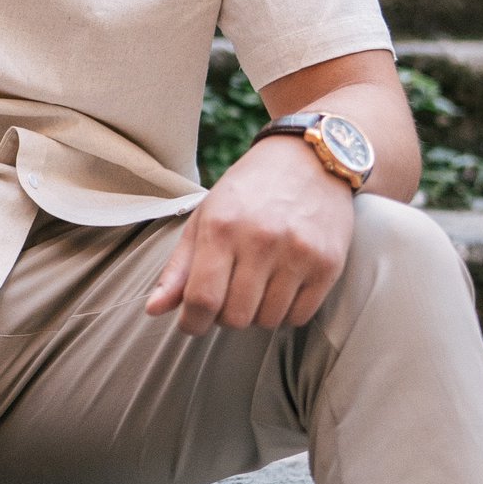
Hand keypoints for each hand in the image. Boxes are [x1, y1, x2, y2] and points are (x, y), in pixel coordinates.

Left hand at [145, 136, 353, 334]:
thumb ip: (179, 267)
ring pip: (268, 320)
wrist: (309, 159)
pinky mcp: (329, 263)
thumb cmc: (249, 190)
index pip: (202, 300)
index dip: (192, 323)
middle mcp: (261, 240)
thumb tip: (153, 309)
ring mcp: (298, 253)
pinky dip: (286, 311)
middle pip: (235, 317)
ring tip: (258, 284)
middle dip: (225, 315)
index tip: (192, 323)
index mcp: (222, 227)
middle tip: (229, 293)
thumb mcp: (206, 217)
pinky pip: (299, 316)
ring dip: (257, 313)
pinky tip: (282, 286)